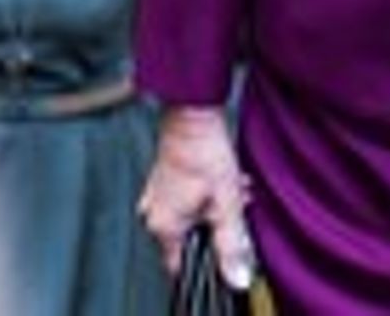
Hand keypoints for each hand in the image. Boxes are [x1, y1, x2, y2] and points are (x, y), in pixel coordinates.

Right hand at [135, 103, 256, 289]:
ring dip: (215, 208)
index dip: (204, 263)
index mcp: (163, 225)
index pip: (178, 265)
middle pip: (190, 238)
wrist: (192, 115)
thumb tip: (236, 275)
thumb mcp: (226, 203)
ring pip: (191, 216)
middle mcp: (153, 214)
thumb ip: (231, 242)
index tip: (222, 252)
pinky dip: (206, 195)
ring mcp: (155, 197)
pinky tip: (223, 180)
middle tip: (233, 208)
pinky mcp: (162, 182)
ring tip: (233, 188)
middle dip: (217, 226)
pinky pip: (186, 200)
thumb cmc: (204, 152)